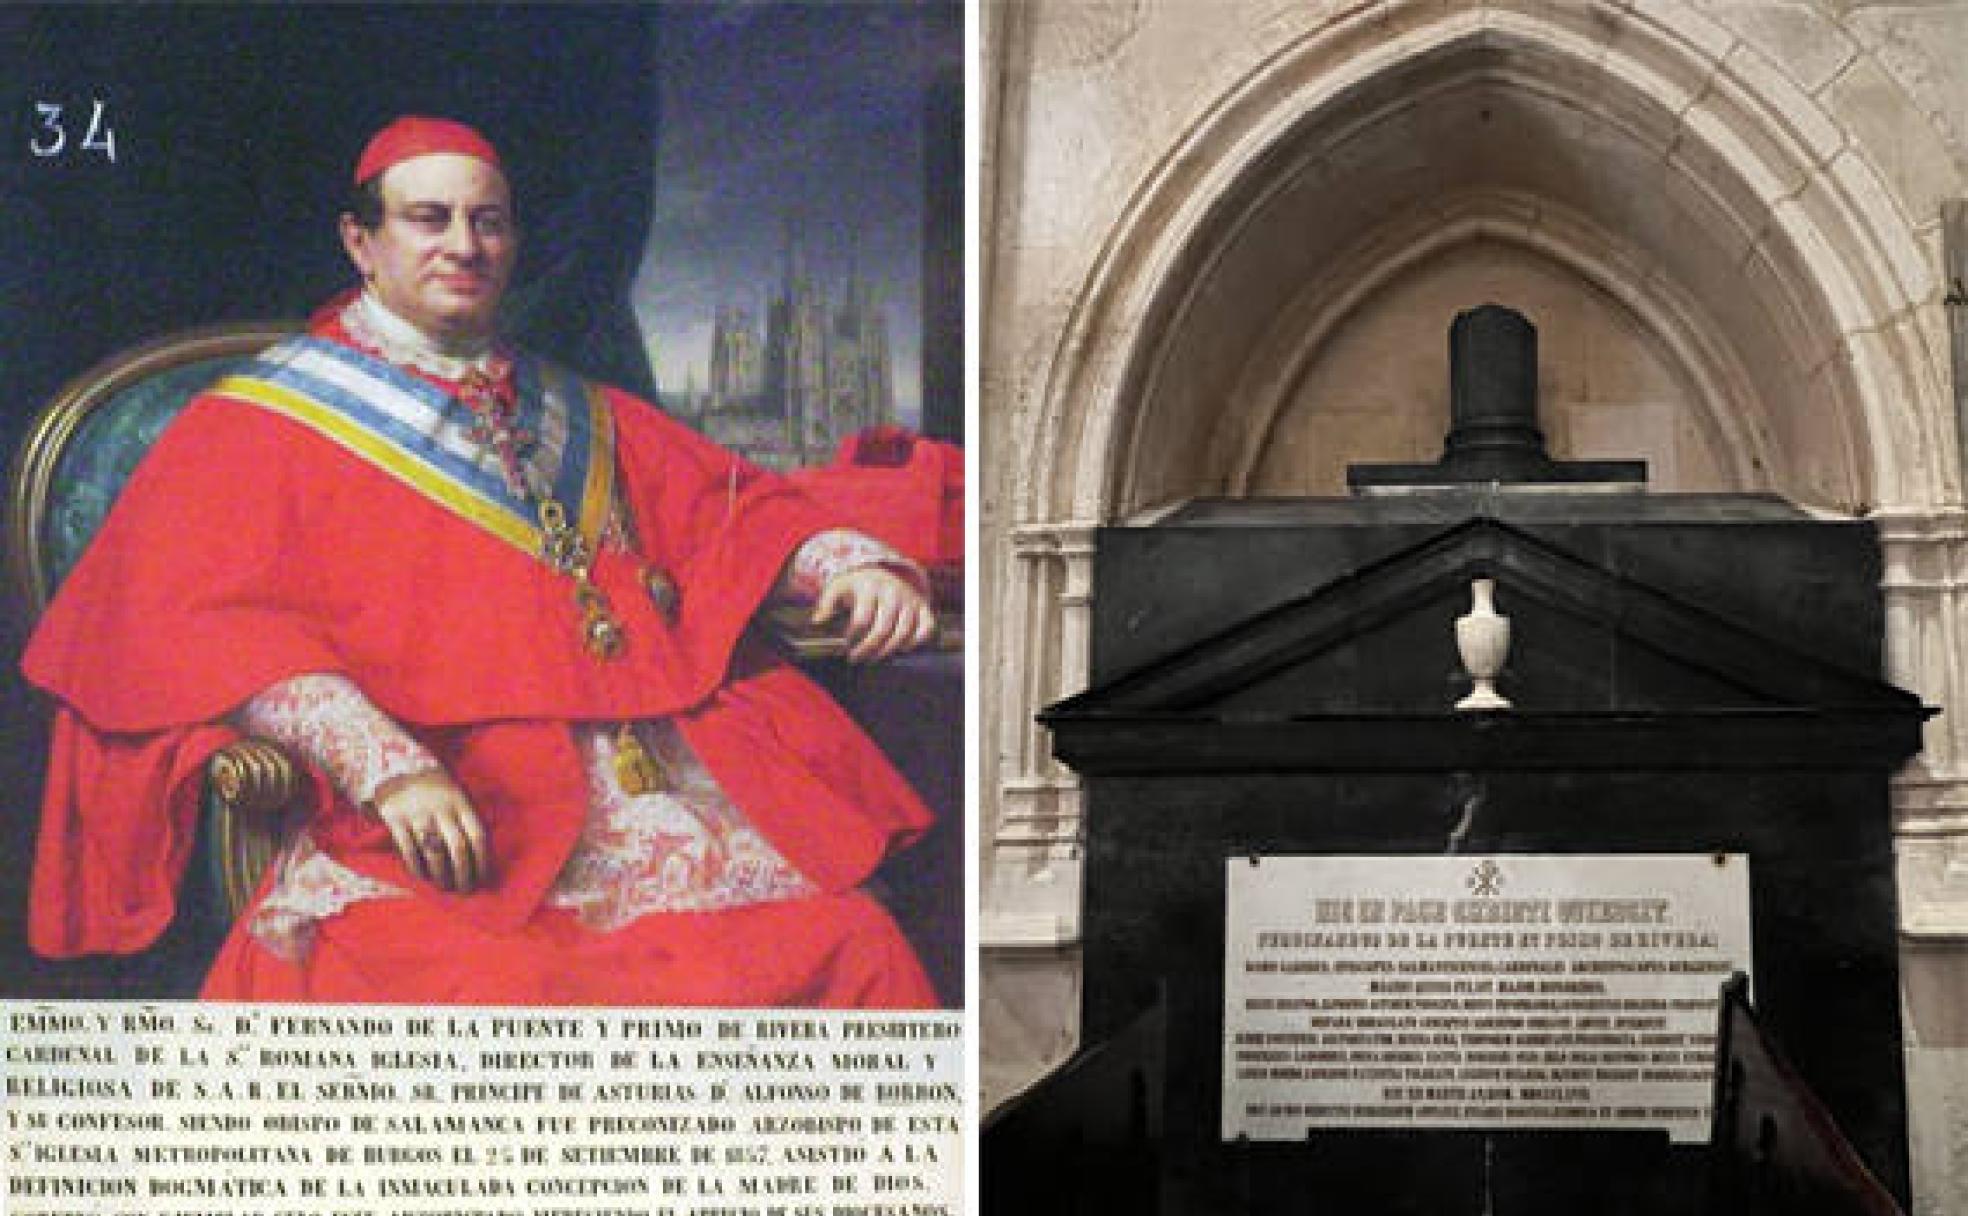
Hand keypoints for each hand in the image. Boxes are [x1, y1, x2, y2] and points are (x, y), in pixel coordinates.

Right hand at [370, 769, 489, 892]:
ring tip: (446, 887)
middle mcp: (442, 808)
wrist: (398, 766)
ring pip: (433, 852)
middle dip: (464, 874)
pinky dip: (417, 868)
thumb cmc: (436, 788)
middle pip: (458, 848)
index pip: (478, 836)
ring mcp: (418, 813)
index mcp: (462, 802)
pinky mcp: (396, 819)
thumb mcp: (458, 795)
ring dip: (441, 875)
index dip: (483, 861)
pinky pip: (408, 850)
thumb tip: (482, 856)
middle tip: (465, 890)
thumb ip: (468, 820)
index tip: (484, 878)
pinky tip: (423, 877)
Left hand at [812, 567, 936, 662]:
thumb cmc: (857, 586)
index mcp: (869, 587)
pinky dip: (916, 641)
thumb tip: (817, 622)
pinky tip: (901, 649)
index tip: (845, 647)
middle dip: (868, 649)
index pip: (861, 619)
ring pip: (904, 632)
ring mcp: (910, 599)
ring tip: (874, 658)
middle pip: (882, 629)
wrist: (884, 571)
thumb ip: (826, 604)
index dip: (852, 637)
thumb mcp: (838, 588)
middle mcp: (893, 592)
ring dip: (888, 650)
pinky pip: (926, 628)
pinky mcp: (923, 606)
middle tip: (856, 659)